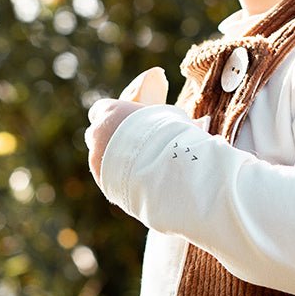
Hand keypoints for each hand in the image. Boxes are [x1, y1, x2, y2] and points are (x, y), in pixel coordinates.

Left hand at [86, 67, 168, 184]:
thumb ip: (164, 119)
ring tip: (139, 168)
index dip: (112, 116)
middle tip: (132, 146)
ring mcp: (97, 162)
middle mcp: (97, 136)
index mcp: (109, 113)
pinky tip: (139, 183)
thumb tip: (198, 124)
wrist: (164, 171)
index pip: (100, 109)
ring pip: (102, 160)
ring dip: (115, 162)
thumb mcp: (172, 118)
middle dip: (110, 140)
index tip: (123, 122)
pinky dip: (120, 181)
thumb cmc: (171, 135)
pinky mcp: (105, 185)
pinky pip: (111, 180)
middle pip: (97, 136)